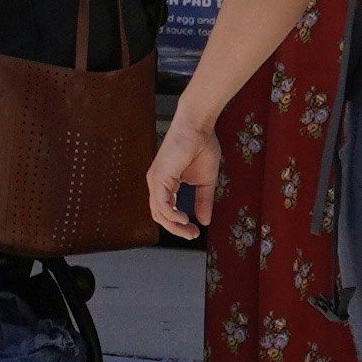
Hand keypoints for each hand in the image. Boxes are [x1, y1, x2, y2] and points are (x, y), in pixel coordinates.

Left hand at [146, 106, 223, 242]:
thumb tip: (205, 221)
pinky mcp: (159, 176)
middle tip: (192, 235)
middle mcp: (157, 183)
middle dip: (176, 229)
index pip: (166, 211)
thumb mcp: (205, 181)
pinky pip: (161, 202)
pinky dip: (172, 214)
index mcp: (166, 183)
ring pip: (158, 212)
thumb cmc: (202, 146)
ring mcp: (155, 179)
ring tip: (190, 230)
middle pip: (159, 215)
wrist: (199, 126)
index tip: (194, 232)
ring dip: (174, 226)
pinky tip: (184, 219)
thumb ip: (203, 201)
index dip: (178, 225)